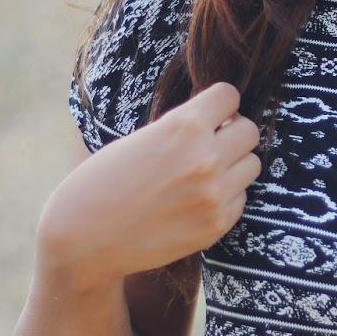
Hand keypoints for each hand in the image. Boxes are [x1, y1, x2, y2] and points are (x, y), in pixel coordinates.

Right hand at [39, 83, 262, 287]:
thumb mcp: (140, 139)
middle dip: (232, 133)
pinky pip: (241, 198)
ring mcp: (215, 195)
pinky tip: (197, 201)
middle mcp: (206, 158)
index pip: (230, 96)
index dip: (219, 105)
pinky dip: (227, 197)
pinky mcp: (216, 225)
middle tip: (211, 144)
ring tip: (204, 173)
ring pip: (252, 165)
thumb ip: (181, 128)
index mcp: (184, 126)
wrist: (84, 239)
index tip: (211, 114)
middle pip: (250, 131)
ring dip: (234, 164)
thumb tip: (219, 118)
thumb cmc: (101, 183)